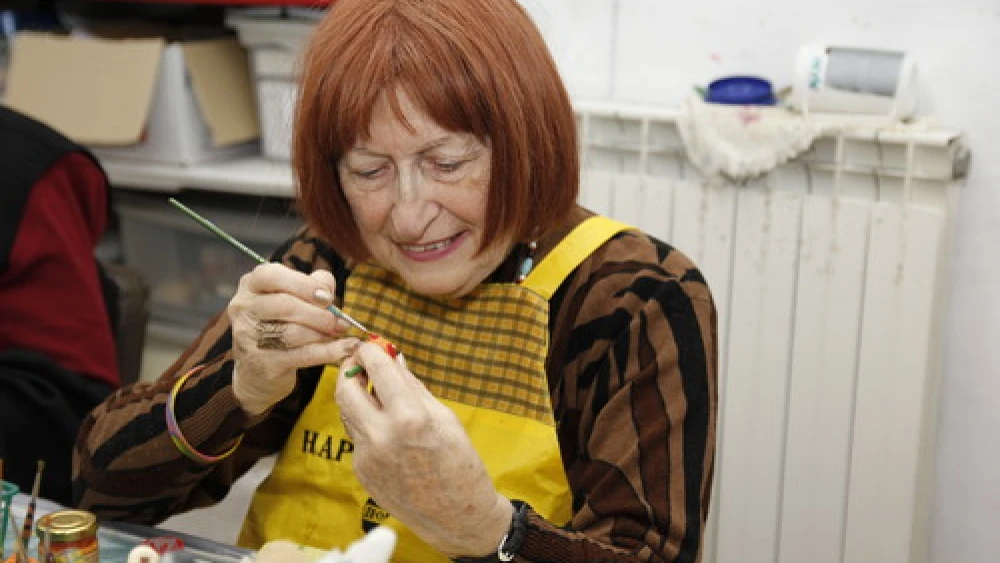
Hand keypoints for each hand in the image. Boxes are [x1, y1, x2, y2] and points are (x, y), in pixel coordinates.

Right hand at [228, 263, 360, 414]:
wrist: (258, 369)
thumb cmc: (280, 323)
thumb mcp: (292, 297)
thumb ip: (312, 285)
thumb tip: (328, 288)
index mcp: (250, 286)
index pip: (270, 275)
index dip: (303, 284)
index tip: (326, 297)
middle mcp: (244, 309)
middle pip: (285, 305)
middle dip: (318, 313)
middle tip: (338, 320)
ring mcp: (249, 338)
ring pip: (293, 332)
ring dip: (322, 332)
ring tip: (337, 333)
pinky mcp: (263, 363)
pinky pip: (303, 355)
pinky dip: (329, 351)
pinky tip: (346, 348)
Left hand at [336, 343, 511, 556]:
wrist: (457, 516)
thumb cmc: (461, 464)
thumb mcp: (444, 417)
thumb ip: (413, 387)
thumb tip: (394, 360)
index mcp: (409, 417)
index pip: (377, 368)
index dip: (370, 350)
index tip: (371, 345)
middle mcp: (381, 435)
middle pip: (344, 388)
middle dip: (350, 370)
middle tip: (361, 364)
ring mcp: (367, 456)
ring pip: (346, 412)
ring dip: (356, 397)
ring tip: (377, 395)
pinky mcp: (361, 471)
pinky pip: (356, 437)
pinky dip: (366, 425)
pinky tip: (387, 430)